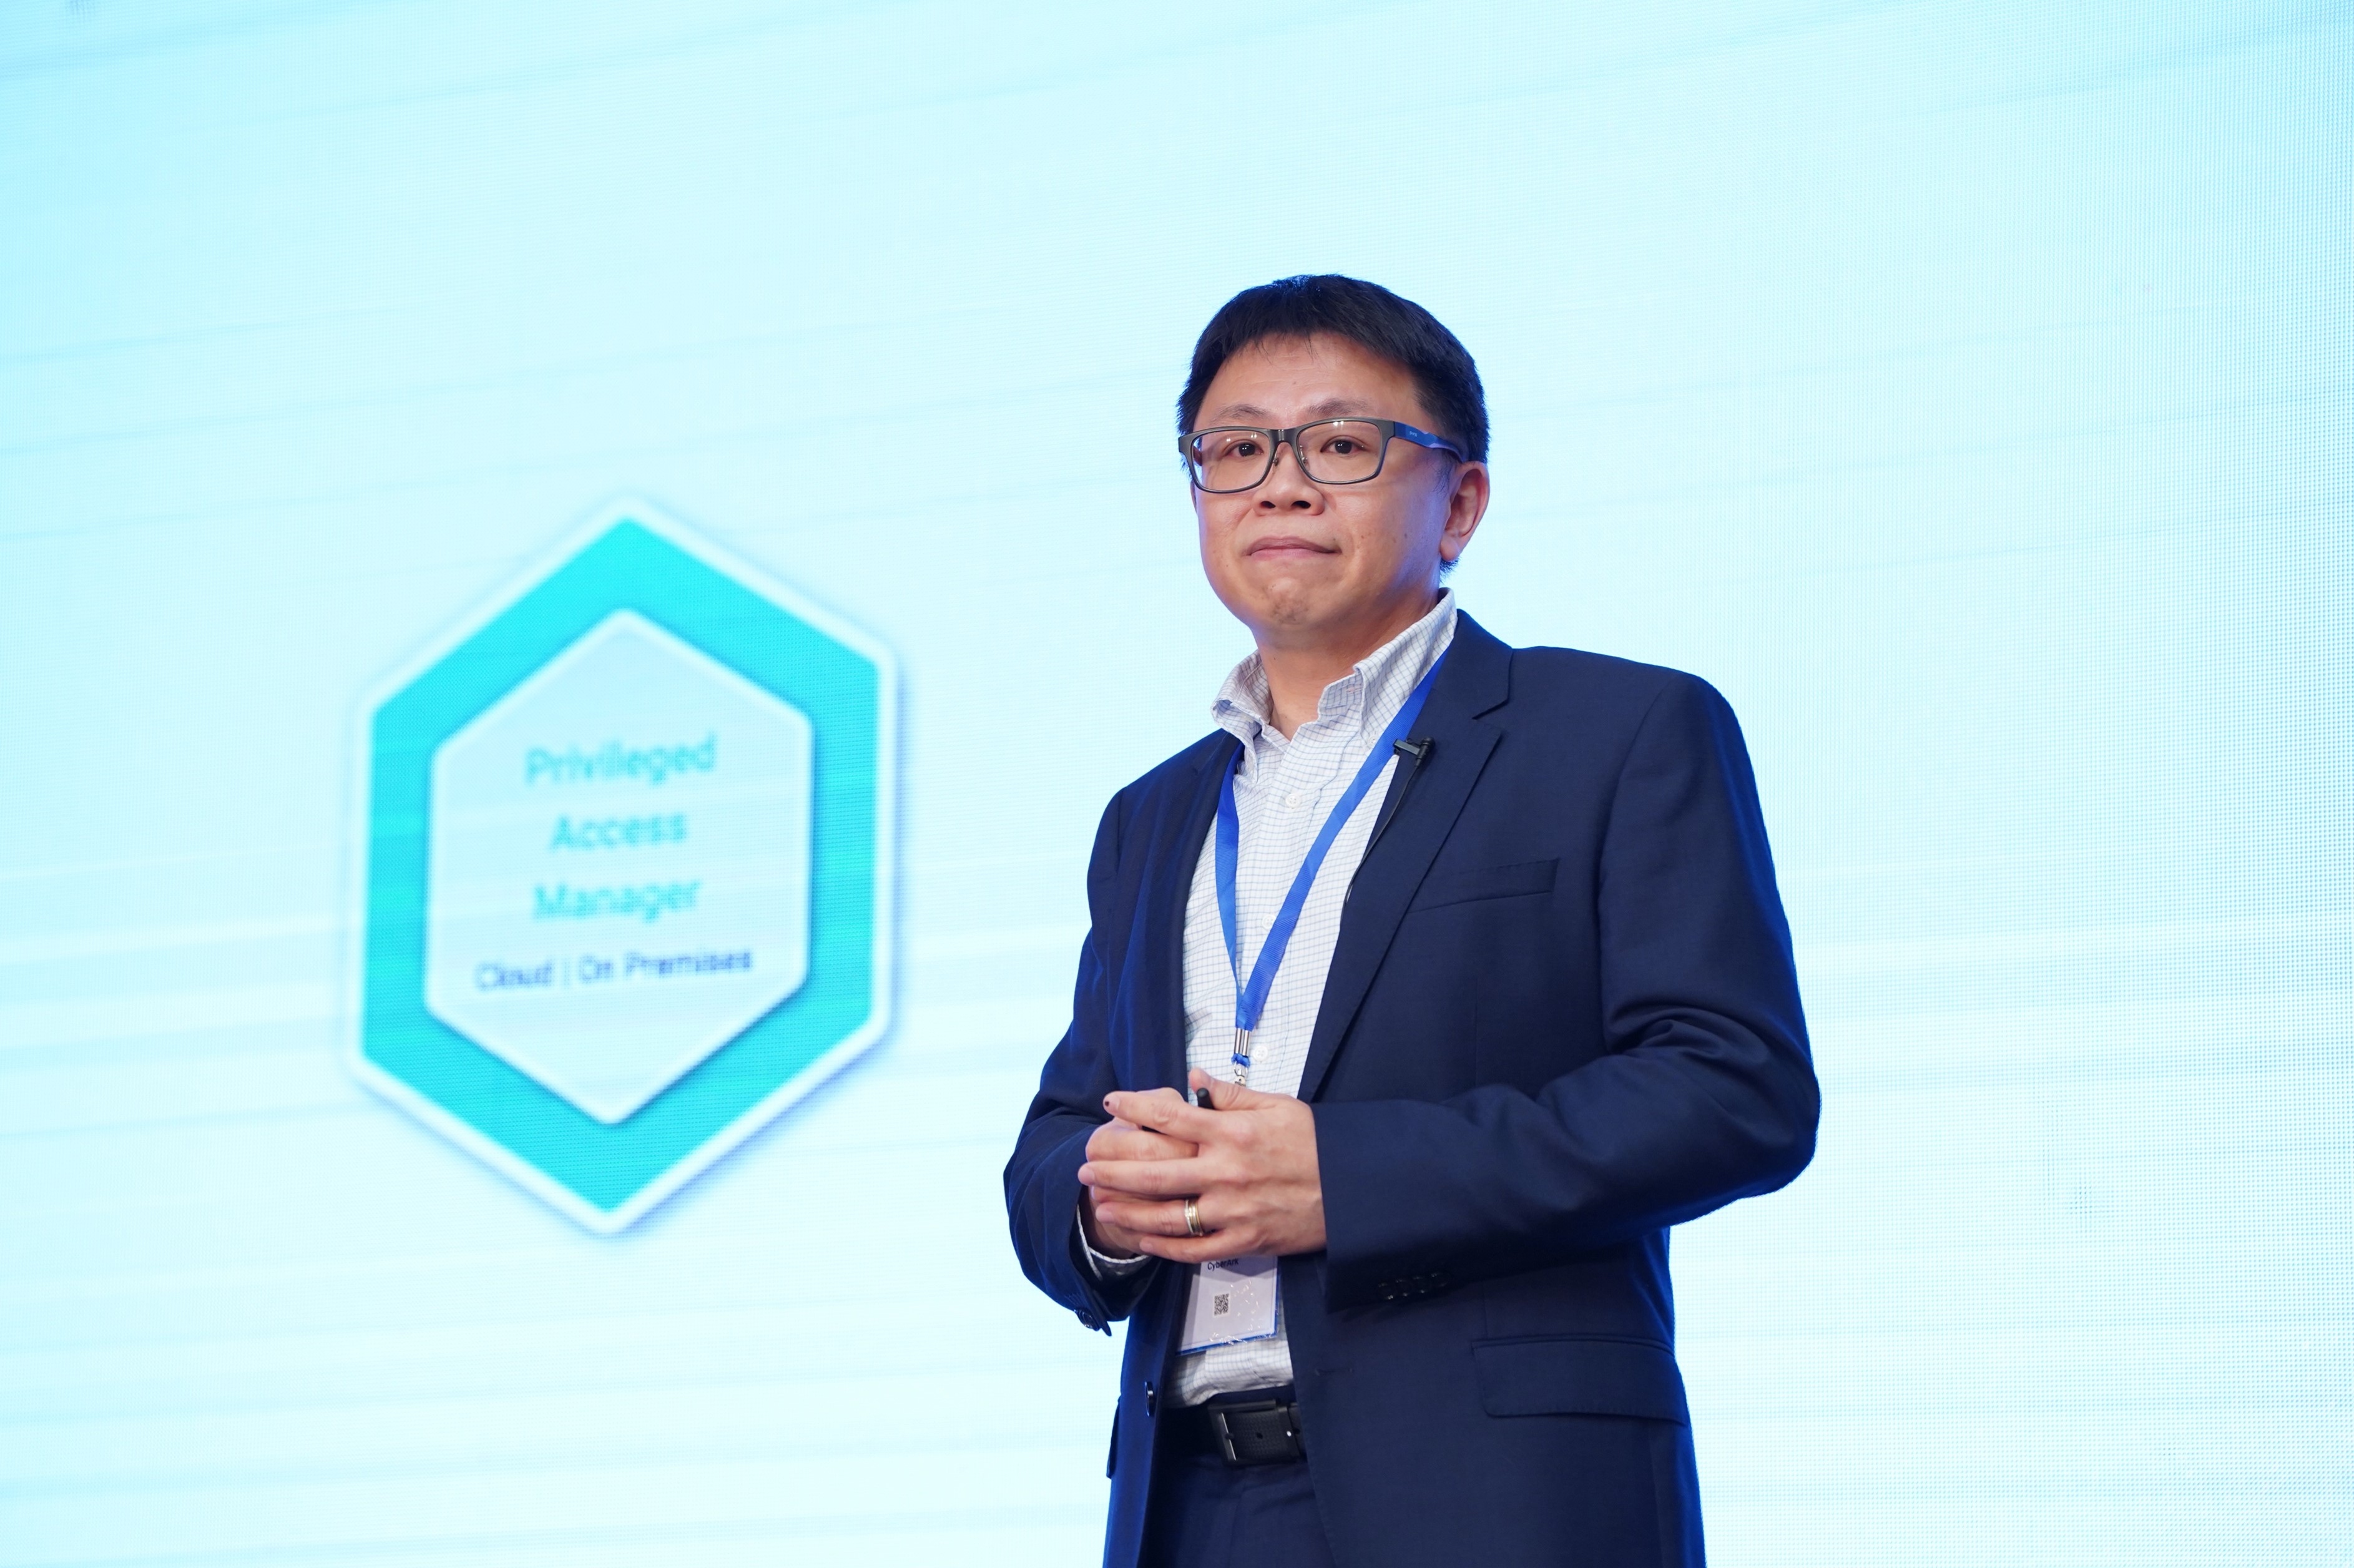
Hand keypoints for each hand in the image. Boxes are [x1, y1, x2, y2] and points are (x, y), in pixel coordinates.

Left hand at [1080, 1069, 1324, 1262]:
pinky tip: (1141, 1238)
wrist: (1354, 1188)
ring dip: (1127, 1209)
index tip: (1111, 1102)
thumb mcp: (1278, 1106)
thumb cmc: (1316, 1144)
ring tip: (1100, 1201)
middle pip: (1155, 1172)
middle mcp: (1227, 1172)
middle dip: (1113, 1169)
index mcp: (1233, 1133)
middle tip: (1085, 1164)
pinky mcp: (1244, 1240)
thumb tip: (1193, 1079)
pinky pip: (1194, 1249)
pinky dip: (1163, 1246)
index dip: (1135, 1107)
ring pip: (1166, 1215)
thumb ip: (1231, 1095)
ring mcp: (1234, 1211)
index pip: (1171, 1117)